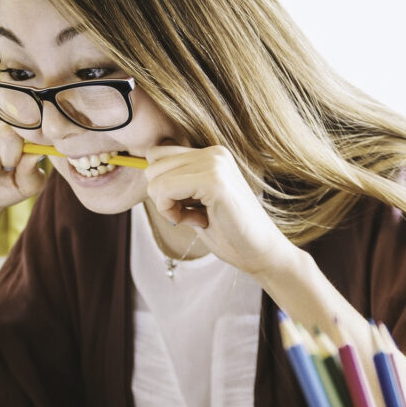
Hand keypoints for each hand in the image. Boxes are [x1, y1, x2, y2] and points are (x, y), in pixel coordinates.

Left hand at [143, 144, 296, 275]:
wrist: (261, 253)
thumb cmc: (229, 233)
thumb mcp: (197, 201)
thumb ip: (177, 182)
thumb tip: (144, 169)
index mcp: (211, 154)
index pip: (157, 155)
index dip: (162, 186)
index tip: (186, 207)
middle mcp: (214, 152)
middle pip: (152, 165)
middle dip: (163, 196)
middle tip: (192, 214)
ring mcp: (215, 164)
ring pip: (155, 178)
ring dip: (168, 206)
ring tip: (197, 217)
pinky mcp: (214, 181)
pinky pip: (164, 190)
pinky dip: (171, 212)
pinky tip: (197, 221)